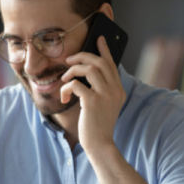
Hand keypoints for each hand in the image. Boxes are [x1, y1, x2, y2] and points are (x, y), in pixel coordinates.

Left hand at [60, 36, 125, 153]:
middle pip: (99, 62)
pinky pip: (76, 84)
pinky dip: (67, 87)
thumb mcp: (104, 106)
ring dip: (73, 70)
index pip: (112, 64)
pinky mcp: (93, 102)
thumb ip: (100, 90)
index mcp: (118, 90)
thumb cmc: (98, 126)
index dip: (104, 50)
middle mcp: (115, 90)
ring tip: (64, 79)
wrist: (100, 145)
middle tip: (69, 59)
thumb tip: (84, 74)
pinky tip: (65, 97)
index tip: (99, 38)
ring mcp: (105, 95)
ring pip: (89, 69)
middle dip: (82, 56)